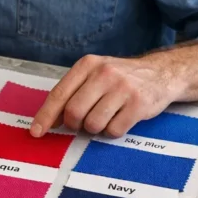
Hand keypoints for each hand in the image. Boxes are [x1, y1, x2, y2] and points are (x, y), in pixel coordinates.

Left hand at [29, 53, 183, 138]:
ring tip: (105, 117)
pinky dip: (112, 131)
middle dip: (74, 124)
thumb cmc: (119, 78)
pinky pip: (114, 130)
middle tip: (82, 123)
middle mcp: (104, 73)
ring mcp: (122, 88)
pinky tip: (119, 119)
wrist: (160, 73)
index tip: (36, 132)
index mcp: (87, 65)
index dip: (45, 116)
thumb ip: (72, 93)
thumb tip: (49, 121)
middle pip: (74, 112)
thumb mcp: (94, 75)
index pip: (59, 94)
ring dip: (95, 129)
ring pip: (93, 124)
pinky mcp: (138, 104)